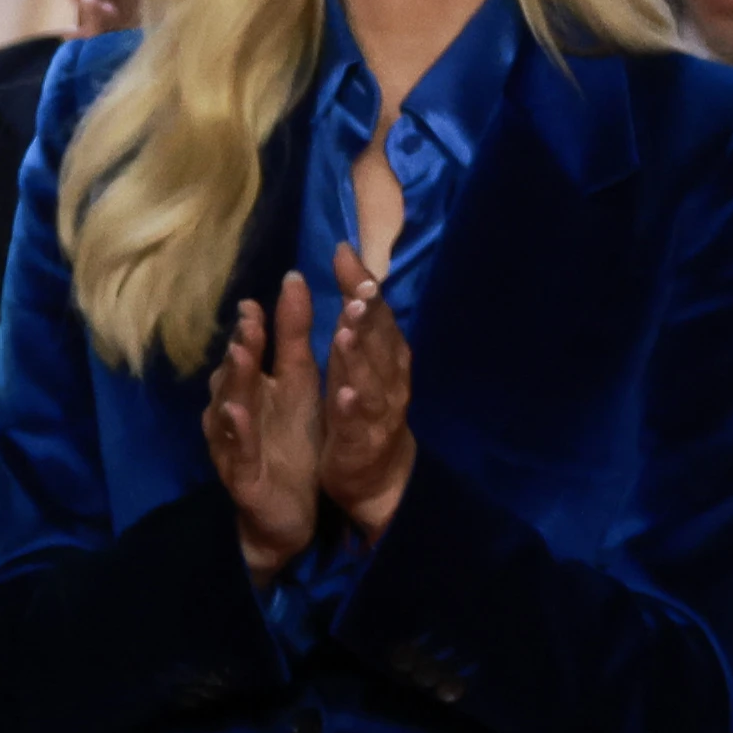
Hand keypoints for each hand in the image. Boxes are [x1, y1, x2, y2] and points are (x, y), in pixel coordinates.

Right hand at [200, 273, 321, 580]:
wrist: (287, 513)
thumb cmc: (290, 444)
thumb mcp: (299, 385)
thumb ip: (292, 338)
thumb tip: (291, 282)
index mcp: (254, 388)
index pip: (250, 349)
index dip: (255, 324)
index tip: (264, 296)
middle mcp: (235, 411)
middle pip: (234, 374)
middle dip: (242, 346)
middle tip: (250, 319)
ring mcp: (233, 443)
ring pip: (228, 407)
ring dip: (233, 380)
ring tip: (240, 354)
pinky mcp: (240, 475)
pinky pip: (236, 449)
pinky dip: (235, 430)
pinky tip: (237, 412)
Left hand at [315, 244, 412, 541]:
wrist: (379, 477)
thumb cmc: (364, 407)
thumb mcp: (358, 357)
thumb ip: (356, 315)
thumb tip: (350, 261)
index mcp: (384, 356)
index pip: (374, 314)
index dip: (362, 285)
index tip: (345, 255)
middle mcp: (387, 379)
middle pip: (378, 342)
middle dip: (369, 315)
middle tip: (359, 289)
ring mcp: (377, 412)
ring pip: (370, 380)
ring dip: (360, 356)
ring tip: (346, 332)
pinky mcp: (361, 443)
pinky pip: (358, 424)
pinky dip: (355, 408)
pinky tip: (347, 395)